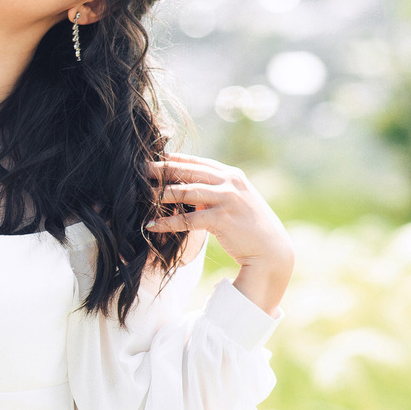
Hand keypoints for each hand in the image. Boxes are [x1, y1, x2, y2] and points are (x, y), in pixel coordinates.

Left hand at [147, 155, 293, 314]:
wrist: (272, 250)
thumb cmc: (250, 227)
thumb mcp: (234, 202)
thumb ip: (214, 192)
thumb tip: (185, 190)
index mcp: (231, 175)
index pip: (196, 162)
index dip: (172, 160)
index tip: (151, 158)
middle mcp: (230, 182)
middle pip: (188, 172)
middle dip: (161, 171)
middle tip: (138, 171)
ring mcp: (228, 199)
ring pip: (186, 192)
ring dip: (161, 194)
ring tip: (141, 196)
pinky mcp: (223, 219)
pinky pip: (189, 219)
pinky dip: (168, 223)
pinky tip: (151, 225)